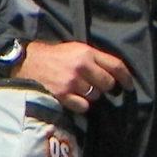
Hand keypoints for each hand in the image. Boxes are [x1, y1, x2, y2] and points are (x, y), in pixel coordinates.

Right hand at [14, 39, 131, 113]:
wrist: (26, 62)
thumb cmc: (54, 56)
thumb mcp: (75, 49)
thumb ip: (94, 59)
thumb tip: (115, 74)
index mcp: (86, 52)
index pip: (116, 65)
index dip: (126, 78)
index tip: (130, 86)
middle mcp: (81, 66)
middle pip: (108, 84)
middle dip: (104, 87)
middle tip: (94, 85)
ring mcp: (72, 81)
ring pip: (95, 96)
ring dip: (90, 95)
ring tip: (78, 89)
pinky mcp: (63, 94)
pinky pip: (84, 106)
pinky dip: (80, 104)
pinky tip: (72, 98)